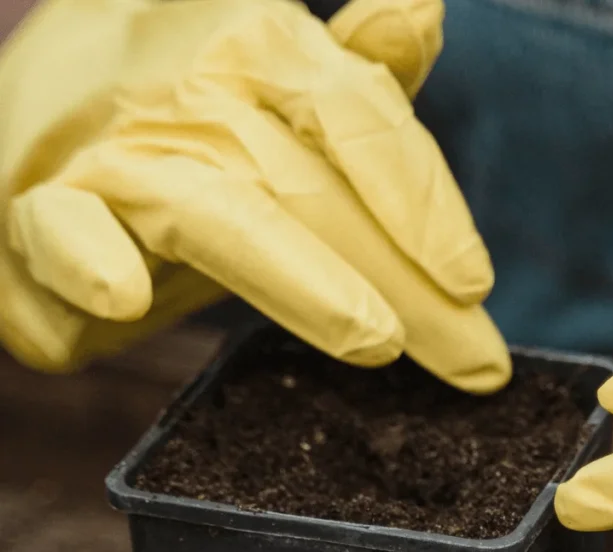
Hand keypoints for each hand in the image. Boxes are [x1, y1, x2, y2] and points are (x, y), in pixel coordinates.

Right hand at [0, 0, 509, 392]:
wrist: (39, 95)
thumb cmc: (189, 107)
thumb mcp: (275, 73)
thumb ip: (355, 70)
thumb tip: (424, 10)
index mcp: (264, 49)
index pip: (363, 119)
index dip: (424, 201)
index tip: (476, 282)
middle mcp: (197, 94)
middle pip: (318, 192)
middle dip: (407, 286)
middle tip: (475, 362)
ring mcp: (117, 152)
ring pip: (217, 216)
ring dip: (299, 277)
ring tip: (375, 339)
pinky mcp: (40, 209)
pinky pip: (63, 235)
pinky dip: (86, 261)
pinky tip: (124, 297)